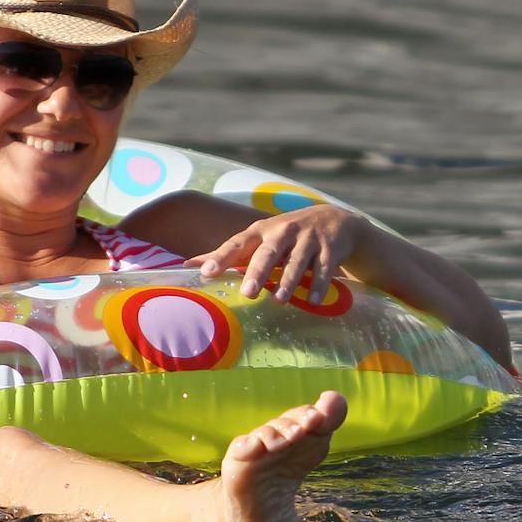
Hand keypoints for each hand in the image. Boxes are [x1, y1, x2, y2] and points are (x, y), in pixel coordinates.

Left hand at [186, 205, 367, 303]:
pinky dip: (318, 285)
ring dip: (288, 282)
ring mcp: (308, 239)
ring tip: (278, 301)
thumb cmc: (284, 234)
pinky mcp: (329, 249)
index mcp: (260, 231)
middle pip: (268, 253)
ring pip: (296, 262)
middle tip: (248, 293)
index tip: (206, 273)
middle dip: (258, 272)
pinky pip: (323, 269)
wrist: (334, 219)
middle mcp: (283, 232)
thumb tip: (187, 265)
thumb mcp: (257, 238)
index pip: (237, 243)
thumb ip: (226, 253)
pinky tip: (313, 301)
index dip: (221, 257)